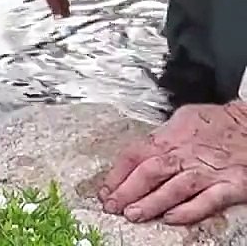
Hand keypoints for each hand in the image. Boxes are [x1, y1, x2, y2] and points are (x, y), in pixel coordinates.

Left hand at [99, 102, 246, 223]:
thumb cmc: (218, 123)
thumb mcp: (183, 118)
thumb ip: (161, 136)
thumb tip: (140, 151)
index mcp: (170, 137)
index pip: (135, 155)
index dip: (116, 174)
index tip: (105, 190)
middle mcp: (186, 155)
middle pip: (149, 173)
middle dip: (127, 192)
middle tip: (112, 206)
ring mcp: (208, 171)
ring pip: (174, 189)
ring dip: (151, 203)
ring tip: (133, 215)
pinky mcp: (231, 185)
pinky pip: (207, 201)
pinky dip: (188, 210)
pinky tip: (171, 218)